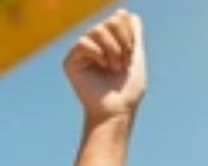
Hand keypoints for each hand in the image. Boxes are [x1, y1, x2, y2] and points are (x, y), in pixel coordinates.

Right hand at [64, 9, 146, 123]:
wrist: (117, 110)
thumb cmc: (128, 90)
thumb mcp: (137, 57)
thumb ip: (134, 34)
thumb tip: (128, 14)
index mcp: (111, 42)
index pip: (120, 16)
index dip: (129, 33)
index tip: (132, 53)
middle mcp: (96, 44)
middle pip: (110, 21)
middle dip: (122, 42)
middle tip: (123, 63)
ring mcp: (83, 52)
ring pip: (97, 29)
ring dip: (112, 49)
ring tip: (114, 67)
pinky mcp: (71, 61)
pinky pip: (83, 42)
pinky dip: (97, 53)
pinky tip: (102, 66)